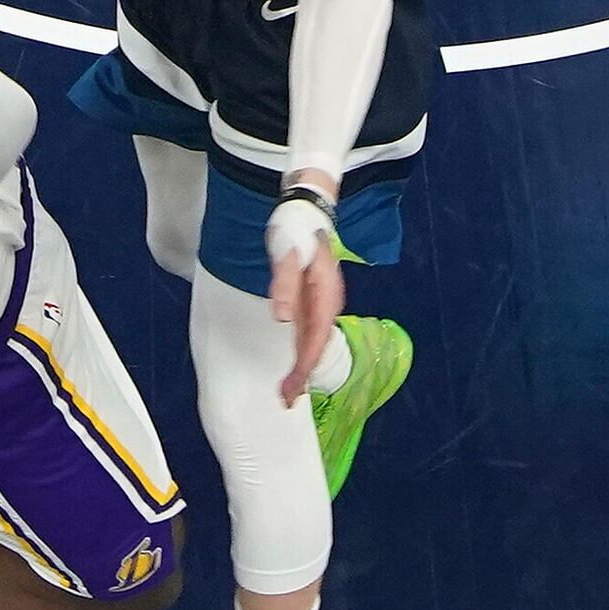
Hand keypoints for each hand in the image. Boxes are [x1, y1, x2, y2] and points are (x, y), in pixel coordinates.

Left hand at [266, 197, 348, 399]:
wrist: (306, 208)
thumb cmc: (296, 229)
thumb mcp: (288, 253)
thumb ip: (285, 285)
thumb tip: (281, 318)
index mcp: (325, 295)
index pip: (316, 338)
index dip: (304, 366)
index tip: (293, 389)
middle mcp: (327, 303)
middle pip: (316, 344)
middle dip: (303, 375)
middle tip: (286, 401)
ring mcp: (320, 303)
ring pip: (313, 341)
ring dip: (302, 368)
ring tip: (288, 394)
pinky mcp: (311, 301)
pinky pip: (308, 334)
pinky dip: (300, 354)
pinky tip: (294, 368)